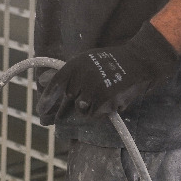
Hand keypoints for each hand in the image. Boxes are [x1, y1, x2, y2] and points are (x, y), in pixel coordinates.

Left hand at [35, 24, 178, 124]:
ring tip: (102, 97)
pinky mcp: (103, 99)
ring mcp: (91, 88)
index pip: (56, 84)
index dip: (47, 99)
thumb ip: (69, 75)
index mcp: (75, 65)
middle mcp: (80, 76)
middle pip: (67, 100)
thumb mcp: (87, 62)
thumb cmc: (113, 63)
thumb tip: (44, 83)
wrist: (139, 61)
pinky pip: (93, 114)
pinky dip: (99, 112)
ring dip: (88, 108)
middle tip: (52, 119)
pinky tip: (109, 102)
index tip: (41, 110)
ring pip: (80, 109)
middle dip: (62, 111)